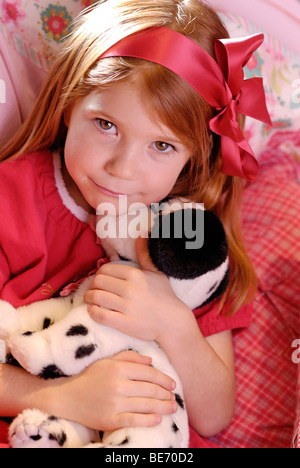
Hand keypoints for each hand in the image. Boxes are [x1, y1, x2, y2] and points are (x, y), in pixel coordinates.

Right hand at [57, 350, 176, 430]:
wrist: (67, 397)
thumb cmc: (90, 377)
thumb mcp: (107, 361)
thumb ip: (129, 357)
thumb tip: (150, 360)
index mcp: (118, 368)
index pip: (148, 373)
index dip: (164, 379)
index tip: (173, 384)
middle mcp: (117, 384)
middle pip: (150, 389)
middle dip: (165, 394)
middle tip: (174, 398)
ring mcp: (114, 403)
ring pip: (145, 405)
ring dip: (162, 407)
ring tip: (172, 408)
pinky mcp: (109, 420)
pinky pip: (134, 420)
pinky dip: (148, 420)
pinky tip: (158, 419)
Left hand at [84, 238, 191, 343]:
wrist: (173, 322)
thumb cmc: (164, 296)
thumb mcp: (156, 273)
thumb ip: (145, 254)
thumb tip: (142, 234)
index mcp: (135, 274)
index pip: (106, 269)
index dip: (99, 274)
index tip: (100, 279)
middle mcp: (130, 289)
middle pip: (98, 282)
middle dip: (92, 285)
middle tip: (92, 289)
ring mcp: (127, 307)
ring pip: (96, 297)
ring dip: (88, 297)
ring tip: (89, 299)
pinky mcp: (125, 323)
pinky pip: (100, 315)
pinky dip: (92, 311)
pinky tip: (93, 310)